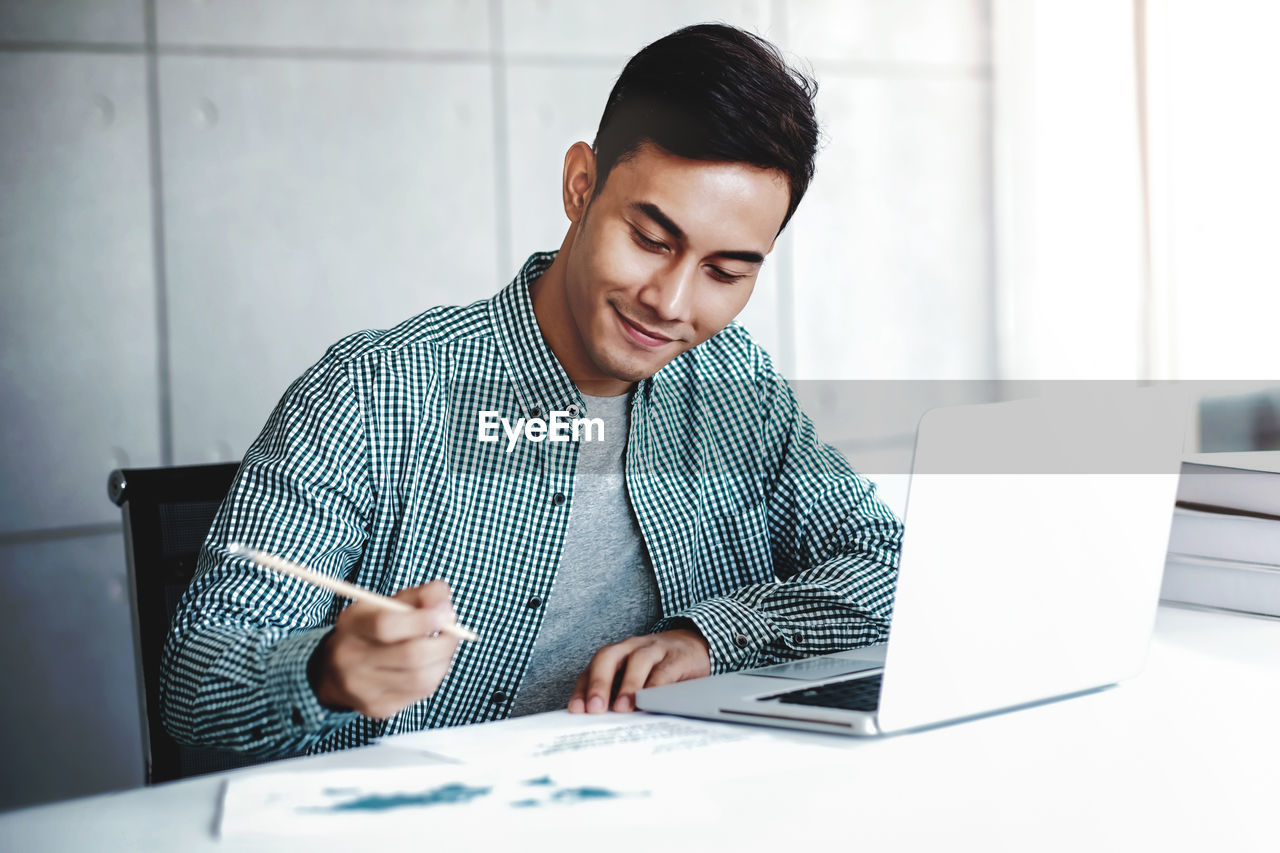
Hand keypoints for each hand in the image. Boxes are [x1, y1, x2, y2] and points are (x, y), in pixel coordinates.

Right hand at [310, 581, 460, 718]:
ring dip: (442, 660)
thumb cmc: (373, 628)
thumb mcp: (389, 603)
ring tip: (443, 647)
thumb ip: (421, 596)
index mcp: (352, 625)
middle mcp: (351, 659)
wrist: (337, 670)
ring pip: (421, 678)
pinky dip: (434, 676)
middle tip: (454, 632)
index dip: (422, 620)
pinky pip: (420, 693)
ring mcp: (362, 689)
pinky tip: (430, 665)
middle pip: (410, 656)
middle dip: (443, 642)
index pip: (386, 626)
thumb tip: (446, 606)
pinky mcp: (377, 708)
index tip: (447, 614)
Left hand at [567, 628, 710, 713]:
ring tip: (622, 708)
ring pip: (638, 661)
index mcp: (617, 654)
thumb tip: (601, 723)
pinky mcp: (678, 657)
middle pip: (609, 657)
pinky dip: (656, 686)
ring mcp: (655, 649)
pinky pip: (665, 670)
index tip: (577, 711)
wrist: (695, 645)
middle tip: (595, 708)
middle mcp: (632, 648)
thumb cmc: (658, 668)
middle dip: (599, 682)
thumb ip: (618, 694)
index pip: (592, 669)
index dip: (583, 689)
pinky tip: (652, 702)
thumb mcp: (635, 678)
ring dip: (628, 685)